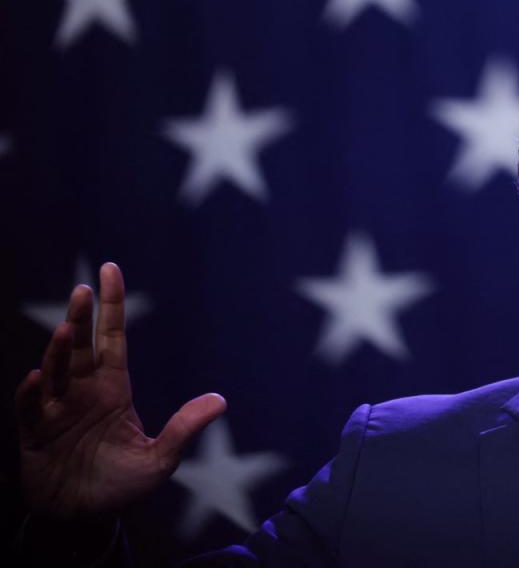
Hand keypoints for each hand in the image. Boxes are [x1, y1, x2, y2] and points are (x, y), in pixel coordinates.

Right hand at [15, 262, 225, 518]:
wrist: (83, 517)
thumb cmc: (120, 484)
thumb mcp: (160, 459)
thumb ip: (185, 428)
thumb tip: (221, 400)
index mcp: (113, 388)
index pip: (111, 336)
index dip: (111, 304)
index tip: (107, 271)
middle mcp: (83, 390)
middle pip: (81, 346)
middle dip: (81, 317)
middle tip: (83, 290)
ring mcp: (56, 409)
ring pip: (55, 371)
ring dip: (58, 351)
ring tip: (67, 330)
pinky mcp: (35, 432)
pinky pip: (29, 407)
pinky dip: (30, 392)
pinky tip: (37, 377)